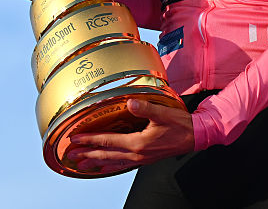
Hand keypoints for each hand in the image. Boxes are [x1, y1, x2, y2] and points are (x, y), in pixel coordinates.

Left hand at [65, 98, 194, 173]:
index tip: (75, 139)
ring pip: (113, 162)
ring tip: (82, 164)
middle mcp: (137, 154)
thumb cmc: (181, 124)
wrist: (196, 136)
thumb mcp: (163, 113)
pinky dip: (111, 164)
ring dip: (96, 162)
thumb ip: (145, 108)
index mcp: (138, 143)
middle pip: (106, 155)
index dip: (90, 140)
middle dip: (87, 154)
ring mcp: (141, 158)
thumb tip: (130, 103)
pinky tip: (106, 164)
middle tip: (71, 155)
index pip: (108, 141)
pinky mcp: (146, 158)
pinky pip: (123, 164)